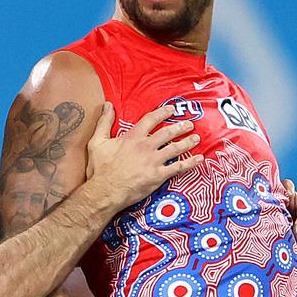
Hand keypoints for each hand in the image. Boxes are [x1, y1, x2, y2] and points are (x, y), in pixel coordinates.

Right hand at [86, 103, 202, 207]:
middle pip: (168, 132)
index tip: (172, 110)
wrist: (105, 191)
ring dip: (188, 142)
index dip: (163, 113)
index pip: (151, 119)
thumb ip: (104, 122)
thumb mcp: (97, 141)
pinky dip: (190, 163)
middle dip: (180, 127)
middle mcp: (146, 146)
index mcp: (133, 137)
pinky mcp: (158, 176)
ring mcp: (154, 161)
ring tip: (196, 138)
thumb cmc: (99, 168)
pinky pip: (178, 167)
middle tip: (190, 124)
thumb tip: (108, 105)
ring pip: (176, 148)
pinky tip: (198, 159)